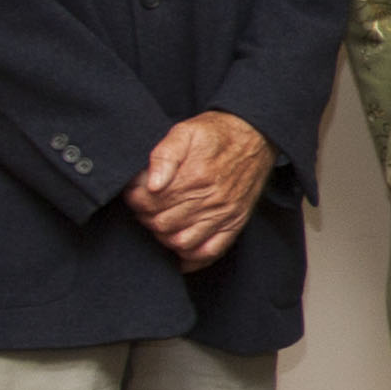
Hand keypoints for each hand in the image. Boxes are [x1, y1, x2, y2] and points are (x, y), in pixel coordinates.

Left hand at [133, 111, 272, 271]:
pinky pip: (211, 252)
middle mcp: (211, 199)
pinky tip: (179, 249)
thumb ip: (164, 154)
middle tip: (145, 206)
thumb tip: (151, 184)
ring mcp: (225, 214)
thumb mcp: (186, 131)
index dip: (134, 199)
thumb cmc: (217, 133)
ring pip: (182, 242)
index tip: (133, 192)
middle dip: (146, 217)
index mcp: (196, 176)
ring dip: (164, 236)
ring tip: (160, 222)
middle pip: (162, 224)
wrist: (257, 135)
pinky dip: (191, 258)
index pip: (150, 202)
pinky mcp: (235, 223)